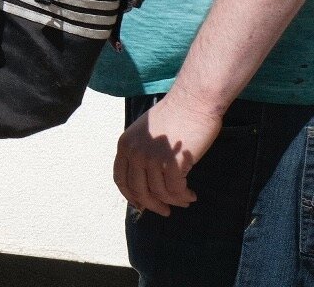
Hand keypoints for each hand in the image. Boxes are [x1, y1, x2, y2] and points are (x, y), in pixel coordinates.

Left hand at [114, 89, 219, 215]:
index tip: (141, 205)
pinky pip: (176, 190)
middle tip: (165, 211)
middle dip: (152, 205)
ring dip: (174, 201)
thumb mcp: (147, 133)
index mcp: (125, 144)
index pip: (120, 178)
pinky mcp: (171, 163)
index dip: (130, 196)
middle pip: (138, 190)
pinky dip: (184, 196)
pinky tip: (191, 194)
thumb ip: (141, 152)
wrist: (193, 102)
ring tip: (185, 199)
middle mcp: (134, 152)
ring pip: (159, 193)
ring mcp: (152, 158)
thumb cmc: (174, 116)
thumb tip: (144, 181)